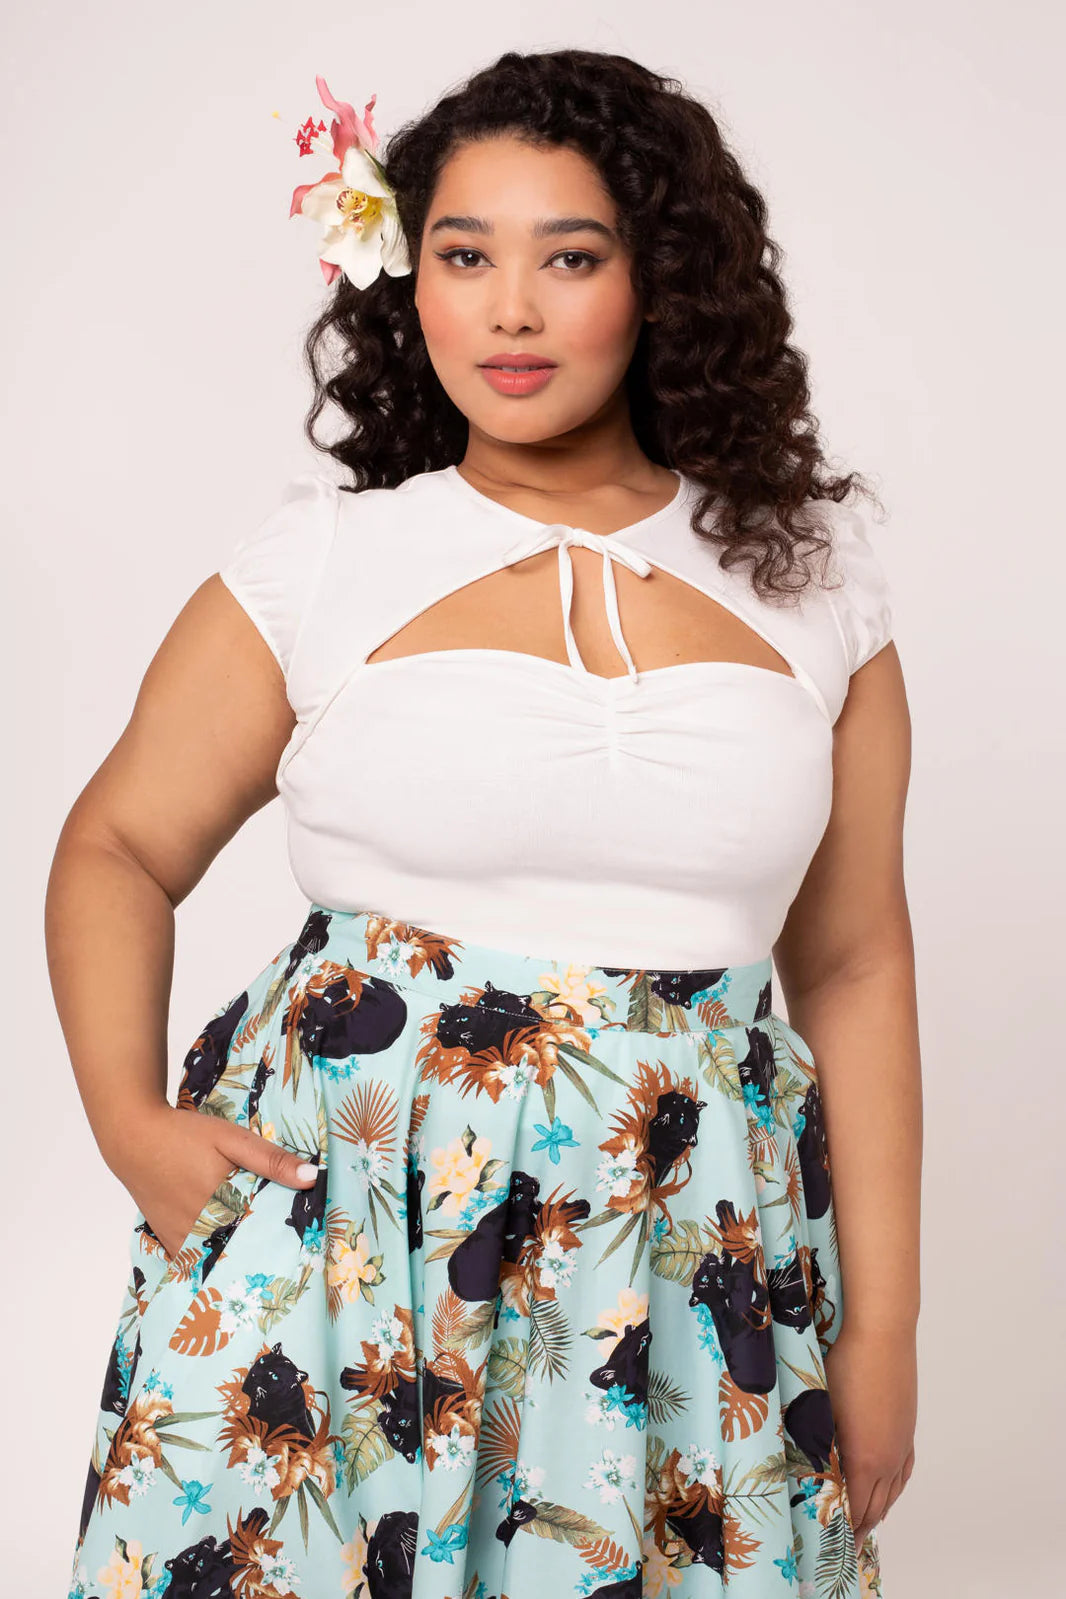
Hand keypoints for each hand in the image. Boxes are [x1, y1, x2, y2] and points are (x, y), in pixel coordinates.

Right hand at [110, 1102, 320, 1261]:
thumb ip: (271, 1160)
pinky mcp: (170, 1240)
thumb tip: (313, 1179)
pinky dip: (214, 1259)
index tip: (308, 1244)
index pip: (267, 1236)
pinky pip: (198, 1261)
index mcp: (224, 1206)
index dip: (287, 1241)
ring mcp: (183, 1239)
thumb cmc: (185, 1135)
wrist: (133, 1139)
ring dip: (240, 1258)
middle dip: (267, 1252)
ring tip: (266, 1257)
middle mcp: (202, 1230)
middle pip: (244, 1252)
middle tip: (293, 1254)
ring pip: (221, 1260)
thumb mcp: (232, 1139)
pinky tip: (230, 1251)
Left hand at [823, 1321, 917, 1551]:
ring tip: (866, 1523)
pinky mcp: (907, 1428)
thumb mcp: (821, 1408)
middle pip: (876, 1507)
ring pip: (893, 1491)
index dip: (845, 1530)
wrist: (882, 1333)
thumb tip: (809, 1466)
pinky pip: (904, 1471)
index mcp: (865, 1459)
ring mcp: (902, 1443)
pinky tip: (890, 1488)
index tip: (834, 1545)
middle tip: (847, 1544)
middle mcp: (888, 1458)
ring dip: (879, 1510)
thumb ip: (818, 1444)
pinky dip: (895, 1488)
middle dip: (860, 1527)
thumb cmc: (845, 1365)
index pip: (856, 1510)